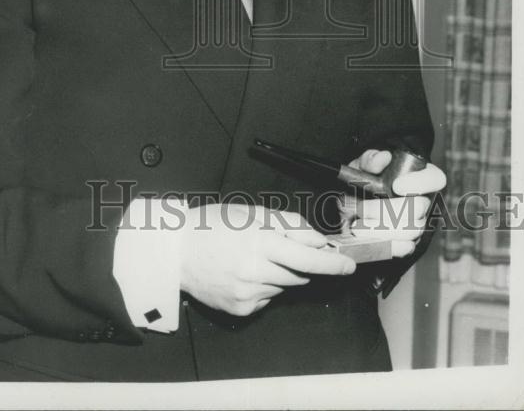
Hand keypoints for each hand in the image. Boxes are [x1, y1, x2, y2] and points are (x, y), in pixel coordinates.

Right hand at [179, 203, 355, 316]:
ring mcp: (248, 294)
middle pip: (299, 274)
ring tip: (251, 258)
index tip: (348, 265)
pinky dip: (263, 287)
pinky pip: (267, 299)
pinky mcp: (241, 310)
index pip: (308, 258)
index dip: (332, 263)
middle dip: (298, 262)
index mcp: (260, 242)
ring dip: (279, 273)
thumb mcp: (251, 212)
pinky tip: (242, 273)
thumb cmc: (211, 226)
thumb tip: (317, 239)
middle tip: (277, 248)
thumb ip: (288, 224)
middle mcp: (256, 271)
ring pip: (283, 286)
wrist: (176, 252)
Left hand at [338, 149, 446, 257]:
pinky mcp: (409, 242)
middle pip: (419, 207)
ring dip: (381, 228)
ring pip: (412, 229)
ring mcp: (418, 223)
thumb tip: (383, 157)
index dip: (420, 182)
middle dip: (386, 208)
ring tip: (358, 224)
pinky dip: (387, 244)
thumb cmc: (362, 183)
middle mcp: (423, 200)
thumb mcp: (361, 167)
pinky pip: (406, 247)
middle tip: (361, 208)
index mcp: (418, 177)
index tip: (396, 186)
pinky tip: (371, 239)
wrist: (352, 208)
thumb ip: (370, 159)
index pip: (435, 178)